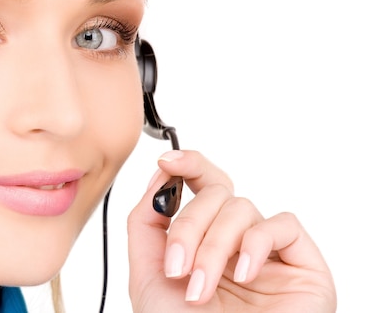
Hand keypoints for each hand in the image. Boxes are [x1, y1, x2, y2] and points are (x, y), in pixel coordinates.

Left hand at [127, 150, 335, 311]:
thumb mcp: (148, 273)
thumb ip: (147, 221)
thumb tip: (160, 176)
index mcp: (203, 240)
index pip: (202, 186)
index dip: (188, 165)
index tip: (167, 161)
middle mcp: (235, 242)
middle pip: (216, 194)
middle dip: (189, 227)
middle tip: (177, 269)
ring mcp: (268, 253)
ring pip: (242, 209)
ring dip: (214, 246)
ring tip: (200, 288)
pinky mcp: (303, 266)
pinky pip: (283, 225)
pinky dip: (256, 244)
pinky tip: (244, 274)